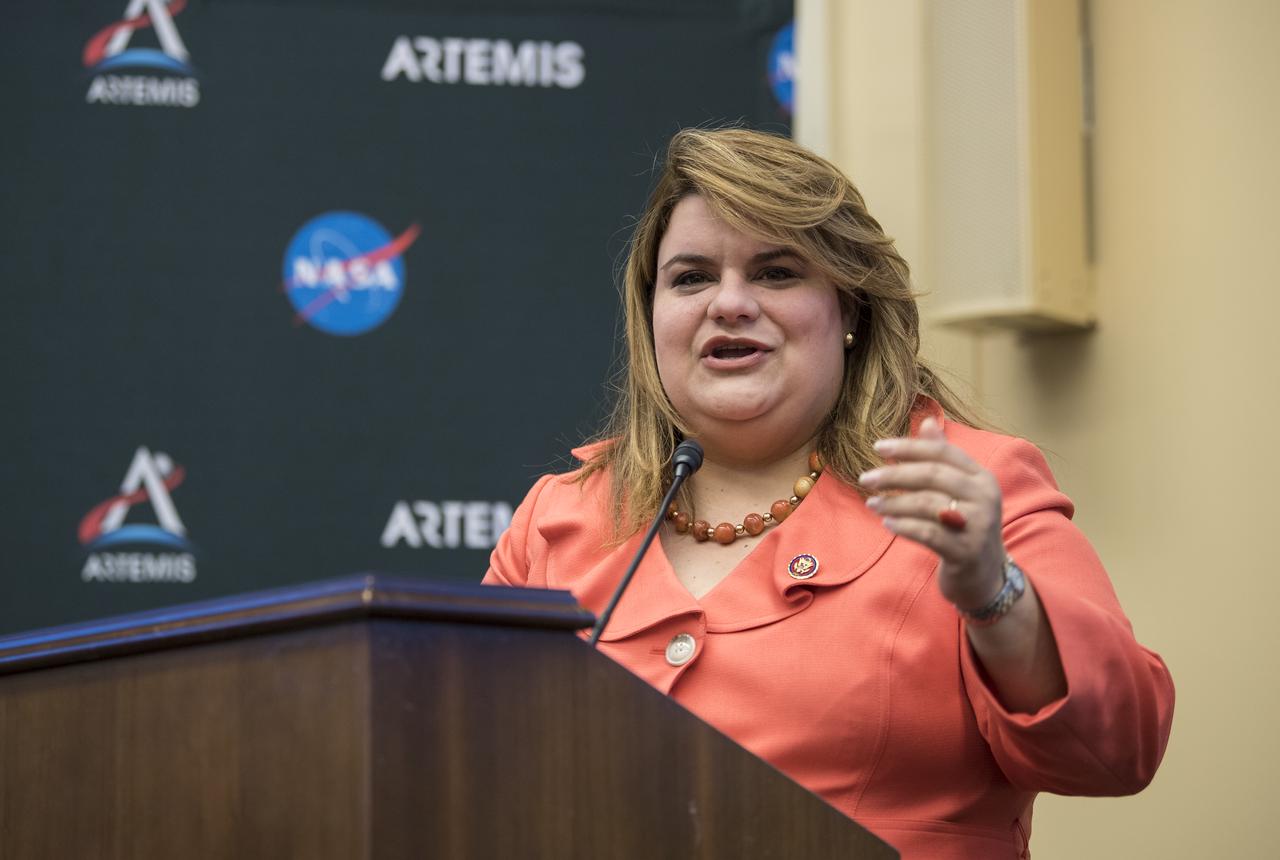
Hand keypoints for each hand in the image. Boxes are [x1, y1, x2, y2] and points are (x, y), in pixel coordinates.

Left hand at [859, 417, 1006, 609]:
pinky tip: (886, 523)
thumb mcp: (960, 492)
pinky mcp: (966, 551)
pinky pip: (927, 533)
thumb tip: (926, 420)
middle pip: (933, 475)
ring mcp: (978, 524)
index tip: (878, 446)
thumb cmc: (965, 528)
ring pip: (927, 504)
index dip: (909, 447)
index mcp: (982, 477)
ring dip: (893, 502)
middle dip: (894, 474)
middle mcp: (985, 497)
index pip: (942, 452)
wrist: (985, 578)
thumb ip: (943, 458)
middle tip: (866, 478)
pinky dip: (903, 526)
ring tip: (871, 504)